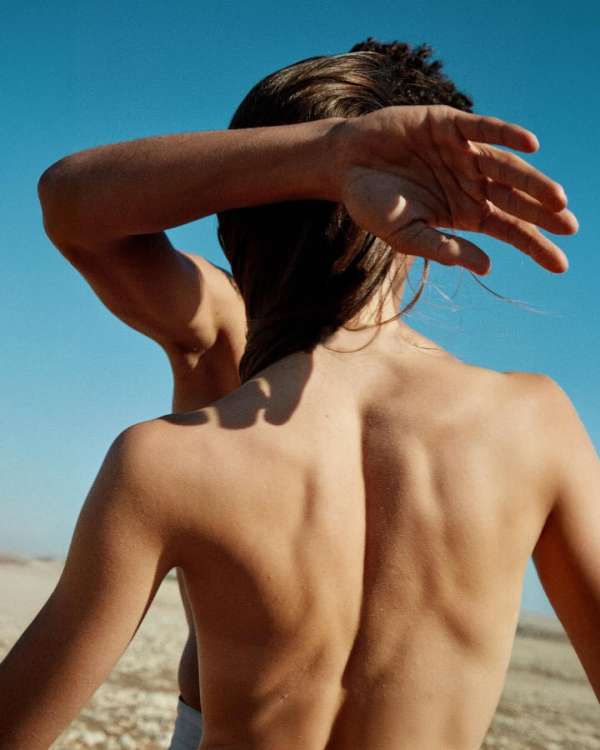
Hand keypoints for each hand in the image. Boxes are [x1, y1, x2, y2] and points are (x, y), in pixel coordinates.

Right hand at [338, 105, 577, 273]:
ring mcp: (463, 153)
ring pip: (506, 167)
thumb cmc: (373, 204)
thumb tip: (486, 266)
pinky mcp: (449, 125)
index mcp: (466, 212)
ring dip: (532, 181)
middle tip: (570, 227)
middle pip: (515, 199)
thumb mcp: (406, 235)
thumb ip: (443, 249)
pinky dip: (506, 135)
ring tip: (556, 199)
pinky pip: (483, 129)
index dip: (535, 245)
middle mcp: (471, 182)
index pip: (509, 229)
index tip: (560, 264)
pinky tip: (530, 145)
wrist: (344, 166)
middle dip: (543, 213)